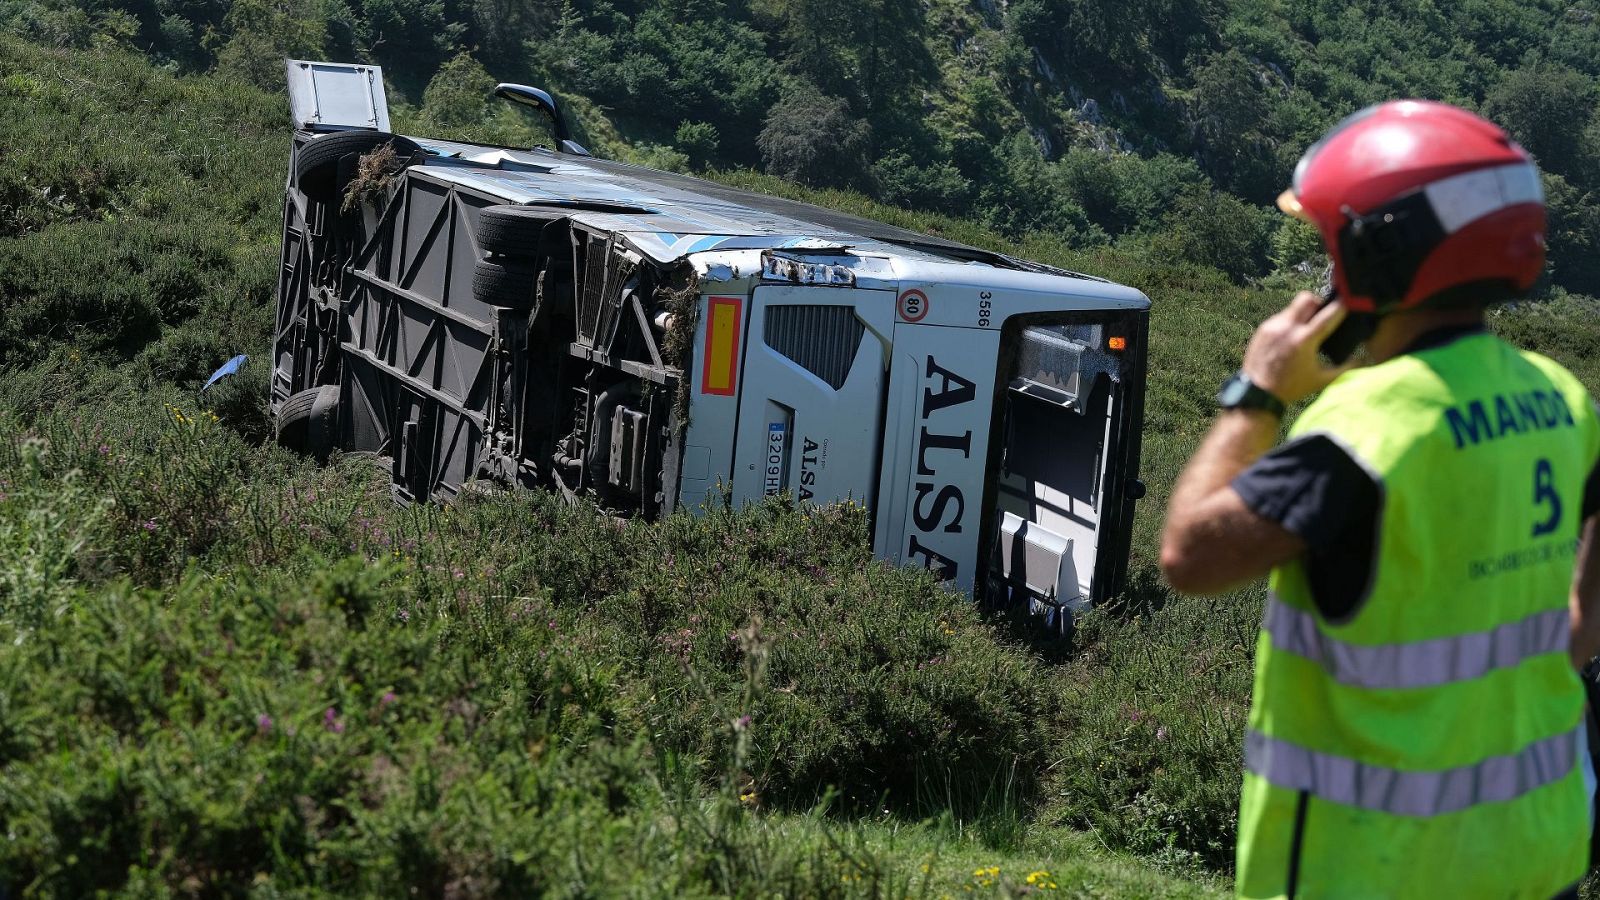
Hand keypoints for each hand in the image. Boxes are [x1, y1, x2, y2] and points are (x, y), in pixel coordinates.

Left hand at [1241, 292, 1355, 404]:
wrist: (1257, 394)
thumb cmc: (1290, 388)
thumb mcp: (1321, 380)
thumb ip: (1344, 369)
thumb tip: (1362, 359)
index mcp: (1304, 340)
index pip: (1328, 314)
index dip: (1340, 306)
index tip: (1348, 301)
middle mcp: (1288, 329)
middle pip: (1307, 299)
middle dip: (1318, 303)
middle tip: (1321, 316)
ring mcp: (1273, 327)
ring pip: (1292, 307)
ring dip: (1303, 313)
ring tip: (1305, 330)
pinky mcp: (1262, 329)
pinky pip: (1280, 317)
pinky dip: (1289, 323)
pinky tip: (1290, 337)